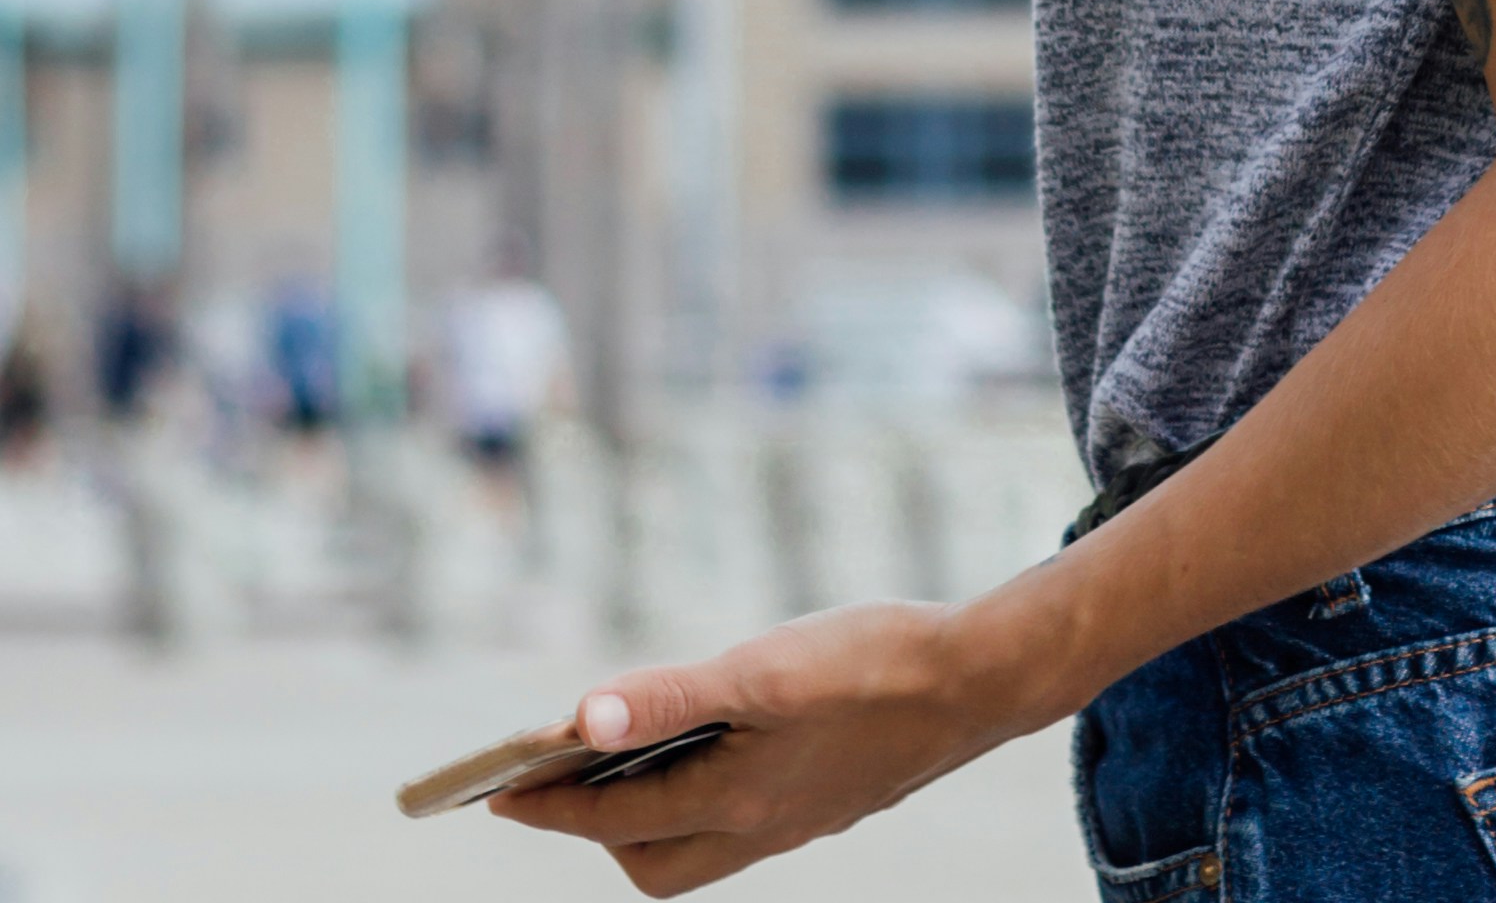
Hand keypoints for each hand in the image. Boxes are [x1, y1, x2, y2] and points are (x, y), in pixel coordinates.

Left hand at [488, 602, 1012, 893]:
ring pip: (695, 843)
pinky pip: (740, 818)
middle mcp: (758, 825)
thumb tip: (579, 719)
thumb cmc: (872, 664)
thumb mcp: (762, 669)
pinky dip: (701, 794)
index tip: (493, 790)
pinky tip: (715, 747)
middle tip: (551, 779)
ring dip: (647, 811)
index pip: (611, 818)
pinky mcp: (825, 799)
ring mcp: (795, 818)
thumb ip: (669, 695)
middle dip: (592, 826)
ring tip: (624, 758)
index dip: (547, 804)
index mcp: (733, 799)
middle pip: (649, 855)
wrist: (978, 681)